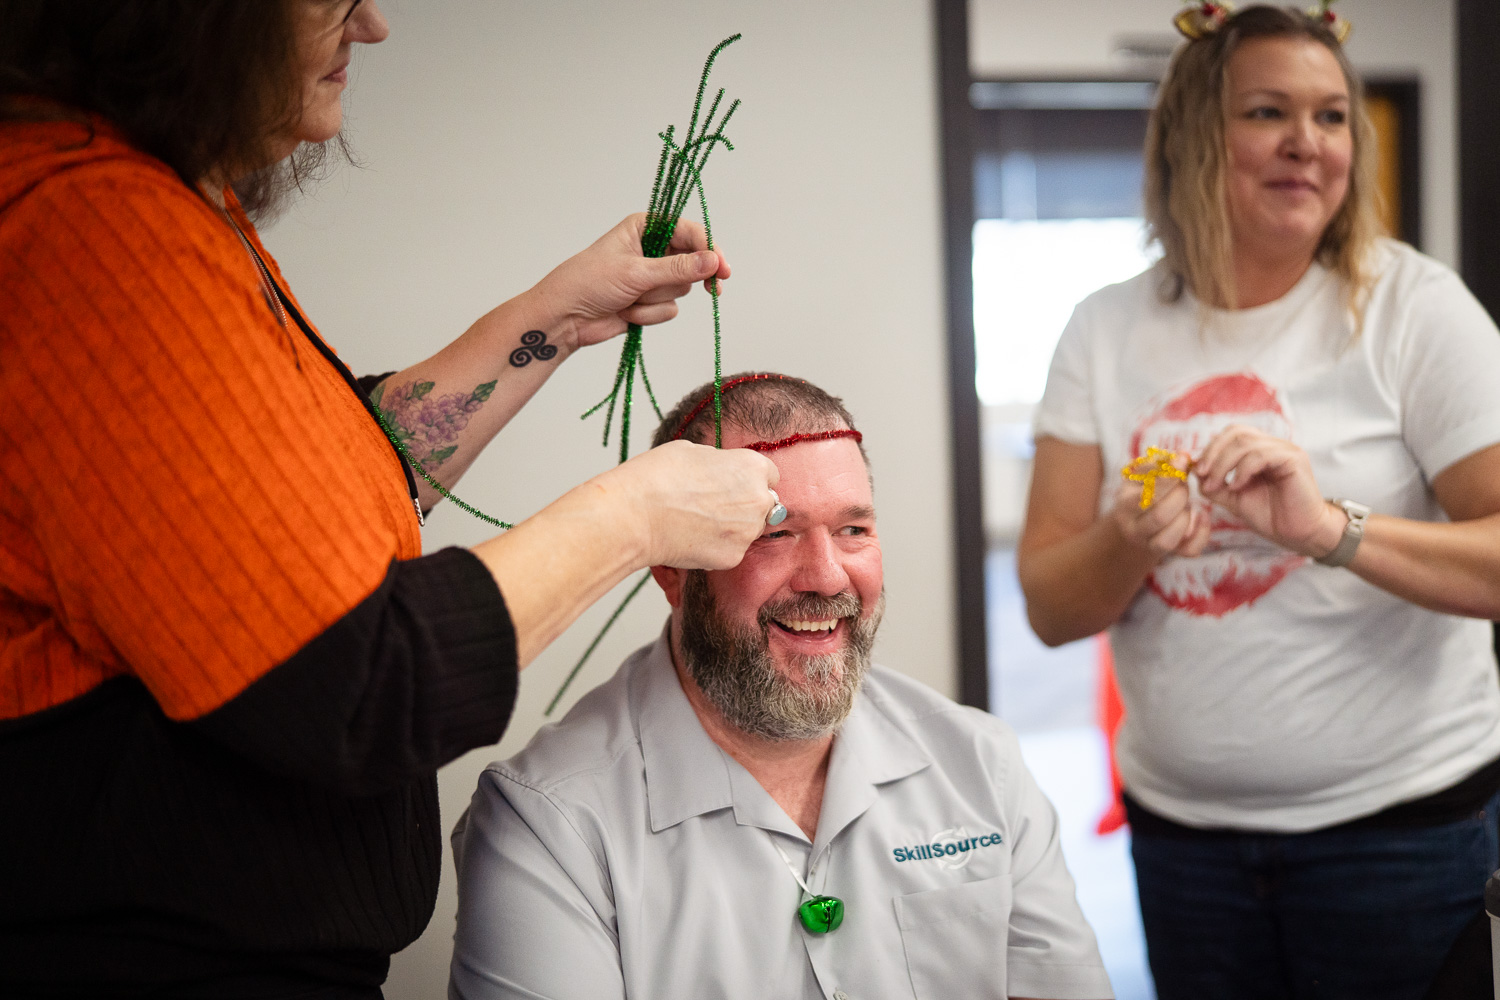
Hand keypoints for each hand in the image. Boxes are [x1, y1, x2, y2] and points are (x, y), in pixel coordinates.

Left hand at [529, 215, 731, 352]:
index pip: (689, 232)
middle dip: (688, 278)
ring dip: (657, 299)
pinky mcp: (650, 301)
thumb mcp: (636, 272)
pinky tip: (627, 312)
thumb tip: (712, 261)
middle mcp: (651, 249)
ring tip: (631, 298)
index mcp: (645, 228)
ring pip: (681, 289)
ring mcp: (652, 277)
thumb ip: (677, 268)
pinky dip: (650, 315)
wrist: (566, 318)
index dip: (709, 249)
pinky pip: (670, 309)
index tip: (723, 269)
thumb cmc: (589, 282)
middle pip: (692, 262)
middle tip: (714, 289)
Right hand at [597, 440, 777, 569]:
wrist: (635, 514)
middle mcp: (759, 500)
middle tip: (713, 505)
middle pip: (764, 505)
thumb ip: (720, 463)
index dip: (749, 478)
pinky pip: (731, 550)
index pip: (770, 475)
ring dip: (733, 527)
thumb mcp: (693, 451)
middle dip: (746, 504)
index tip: (734, 483)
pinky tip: (692, 536)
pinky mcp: (733, 557)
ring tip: (697, 521)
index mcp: (753, 467)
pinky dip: (716, 546)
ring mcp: (747, 532)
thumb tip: (723, 471)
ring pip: (749, 530)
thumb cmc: (657, 476)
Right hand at [1110, 456, 1210, 557]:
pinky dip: (1201, 534)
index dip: (1168, 479)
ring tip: (1186, 502)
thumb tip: (1183, 457)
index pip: (1147, 495)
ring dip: (1185, 516)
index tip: (1183, 462)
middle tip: (1183, 484)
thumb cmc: (1143, 488)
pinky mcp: (1170, 553)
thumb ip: (1160, 463)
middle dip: (1179, 496)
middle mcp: (1133, 528)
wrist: (1136, 517)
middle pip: (1159, 517)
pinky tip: (1202, 516)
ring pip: (1168, 540)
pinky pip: (1188, 551)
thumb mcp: (1143, 473)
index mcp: (1124, 505)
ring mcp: (1149, 544)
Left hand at [1194, 424, 1341, 556]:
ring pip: (1246, 442)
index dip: (1210, 449)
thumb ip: (1214, 484)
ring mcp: (1284, 450)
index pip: (1231, 434)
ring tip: (1217, 485)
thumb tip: (1193, 470)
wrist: (1298, 534)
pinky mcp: (1294, 459)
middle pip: (1236, 432)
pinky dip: (1243, 469)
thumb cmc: (1270, 515)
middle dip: (1213, 453)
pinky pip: (1261, 455)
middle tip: (1202, 475)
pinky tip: (1237, 486)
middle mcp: (1273, 445)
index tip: (1197, 471)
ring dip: (1224, 464)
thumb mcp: (1233, 498)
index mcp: (1259, 450)